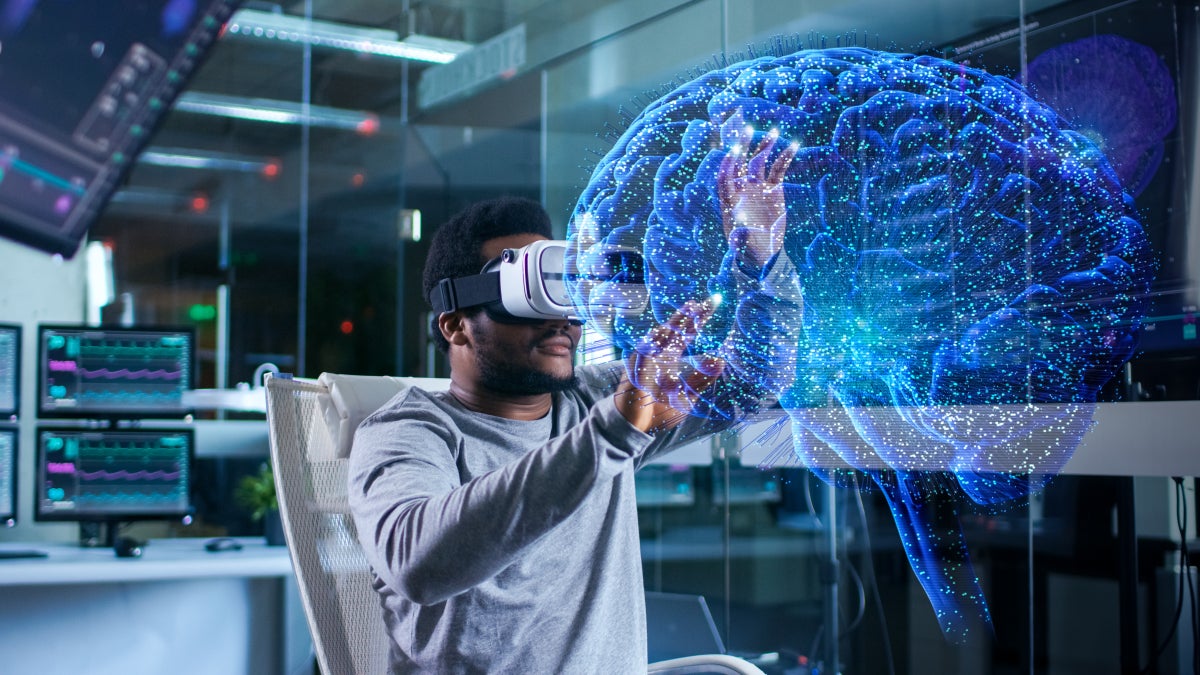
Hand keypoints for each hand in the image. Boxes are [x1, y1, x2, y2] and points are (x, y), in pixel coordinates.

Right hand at [616, 299, 723, 432]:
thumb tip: (720, 361)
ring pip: (659, 337)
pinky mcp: (635, 371)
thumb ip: (701, 379)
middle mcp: (657, 355)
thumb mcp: (687, 396)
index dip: (697, 321)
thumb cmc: (658, 411)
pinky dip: (655, 342)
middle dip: (688, 315)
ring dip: (674, 323)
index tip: (711, 306)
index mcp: (669, 358)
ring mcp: (645, 361)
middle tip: (704, 302)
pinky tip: (666, 330)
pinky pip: (645, 353)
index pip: (685, 335)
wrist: (635, 427)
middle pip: (674, 330)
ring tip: (689, 310)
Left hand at [717, 111, 797, 269]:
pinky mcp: (774, 190)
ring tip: (774, 132)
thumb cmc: (747, 249)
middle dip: (743, 146)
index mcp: (730, 199)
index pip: (725, 177)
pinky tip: (793, 145)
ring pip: (760, 162)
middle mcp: (742, 189)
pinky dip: (785, 158)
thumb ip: (740, 234)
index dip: (728, 164)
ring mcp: (758, 187)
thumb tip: (739, 229)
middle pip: (740, 163)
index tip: (734, 151)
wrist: (763, 252)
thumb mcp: (741, 243)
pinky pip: (779, 170)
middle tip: (748, 129)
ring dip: (765, 147)